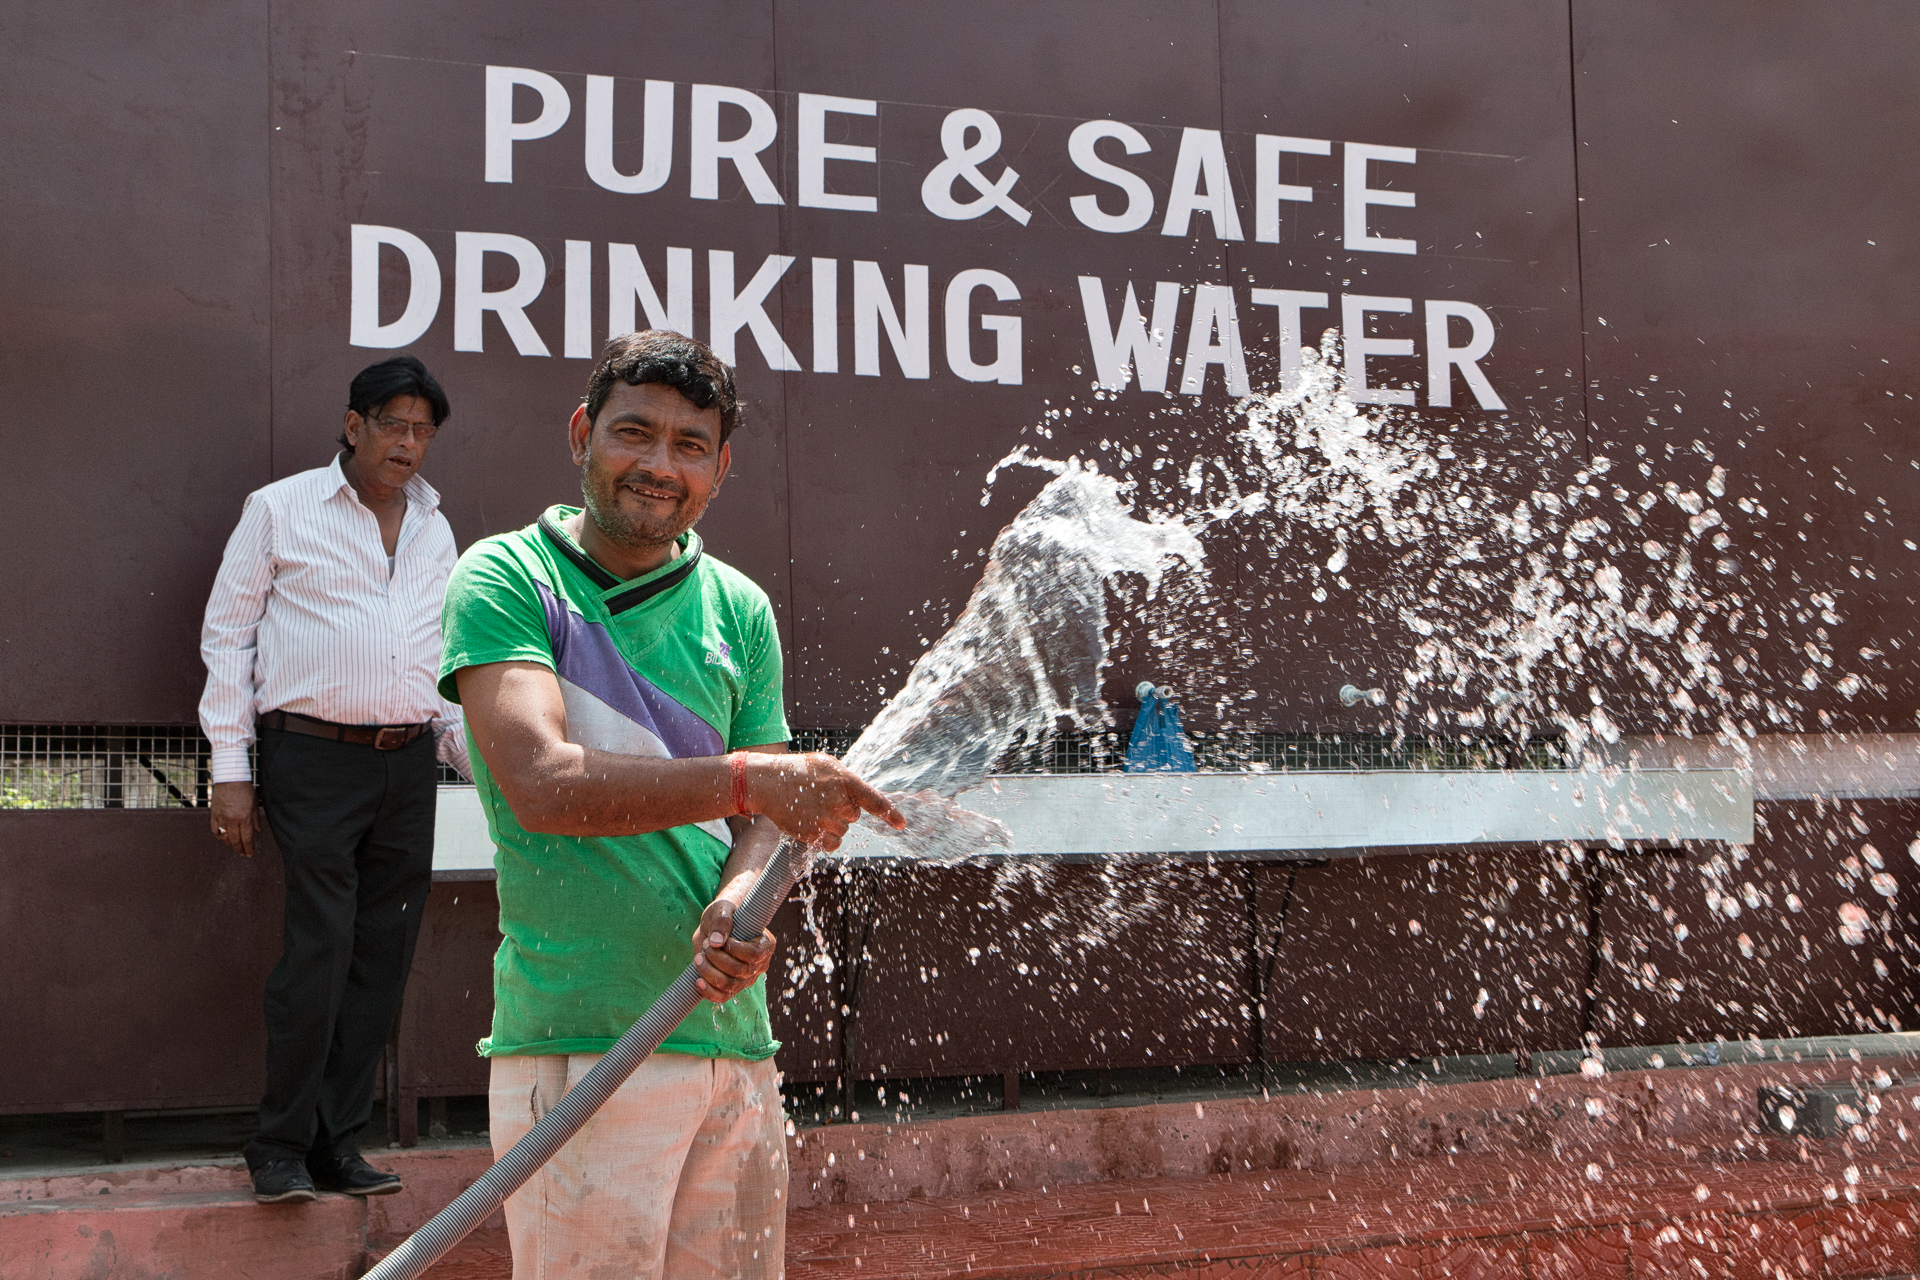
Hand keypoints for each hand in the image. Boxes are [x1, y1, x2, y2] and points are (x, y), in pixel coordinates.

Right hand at [209, 781, 261, 856]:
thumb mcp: (255, 804)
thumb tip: (258, 832)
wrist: (230, 779)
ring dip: (229, 844)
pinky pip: (214, 830)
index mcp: (244, 818)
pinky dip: (219, 836)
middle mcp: (232, 820)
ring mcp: (221, 817)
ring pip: (224, 837)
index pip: (247, 838)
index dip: (249, 848)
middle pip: (235, 841)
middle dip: (240, 849)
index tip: (250, 854)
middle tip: (243, 854)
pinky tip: (223, 839)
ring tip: (234, 847)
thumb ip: (256, 820)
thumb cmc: (245, 790)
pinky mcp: (214, 814)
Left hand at [691, 896, 776, 1004]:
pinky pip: (722, 997)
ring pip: (729, 985)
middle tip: (707, 944)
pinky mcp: (731, 987)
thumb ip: (722, 922)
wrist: (714, 927)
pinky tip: (698, 981)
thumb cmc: (723, 914)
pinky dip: (709, 992)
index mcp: (765, 944)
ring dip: (709, 973)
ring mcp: (746, 978)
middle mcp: (759, 964)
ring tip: (698, 957)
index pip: (755, 954)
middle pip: (740, 971)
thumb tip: (717, 941)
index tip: (721, 940)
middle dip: (717, 959)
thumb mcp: (723, 910)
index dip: (735, 949)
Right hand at [740, 753, 904, 850]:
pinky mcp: (813, 834)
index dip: (889, 813)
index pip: (874, 800)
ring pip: (842, 830)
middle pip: (854, 816)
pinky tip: (811, 823)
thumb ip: (847, 780)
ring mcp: (826, 819)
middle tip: (822, 798)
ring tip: (812, 808)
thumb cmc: (799, 772)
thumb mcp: (826, 765)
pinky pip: (831, 843)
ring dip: (832, 823)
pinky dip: (824, 838)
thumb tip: (863, 796)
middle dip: (842, 810)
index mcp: (845, 781)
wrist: (768, 782)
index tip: (901, 824)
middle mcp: (838, 801)